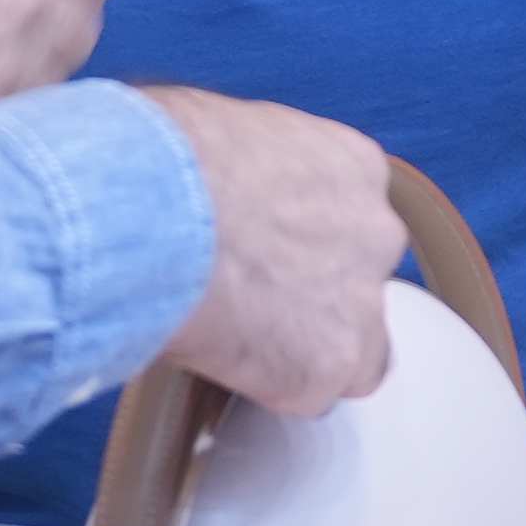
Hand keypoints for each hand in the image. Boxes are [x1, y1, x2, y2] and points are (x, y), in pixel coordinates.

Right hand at [139, 87, 404, 409]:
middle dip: (312, 294)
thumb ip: (251, 167)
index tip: (267, 251)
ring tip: (238, 342)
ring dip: (304, 350)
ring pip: (352, 347)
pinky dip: (271, 388)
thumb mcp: (223, 131)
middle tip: (250, 298)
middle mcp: (374, 233)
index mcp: (352, 166)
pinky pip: (309, 393)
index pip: (350, 215)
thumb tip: (218, 181)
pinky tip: (224, 364)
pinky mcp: (329, 365)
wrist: (151, 209)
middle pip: (357, 280)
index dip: (304, 241)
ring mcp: (360, 304)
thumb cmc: (165, 157)